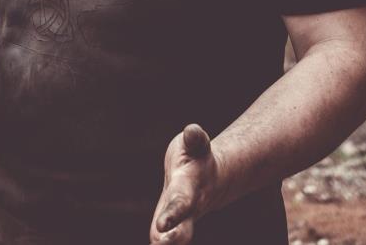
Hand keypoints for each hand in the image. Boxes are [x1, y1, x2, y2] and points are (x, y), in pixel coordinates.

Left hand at [149, 124, 218, 243]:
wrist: (211, 176)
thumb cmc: (197, 155)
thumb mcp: (196, 142)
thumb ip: (195, 138)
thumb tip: (192, 131)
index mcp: (190, 186)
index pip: (180, 201)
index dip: (172, 214)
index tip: (161, 225)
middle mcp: (189, 208)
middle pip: (183, 229)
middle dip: (174, 238)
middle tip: (158, 244)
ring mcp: (183, 219)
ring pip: (179, 237)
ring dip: (167, 244)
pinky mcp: (175, 224)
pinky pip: (167, 239)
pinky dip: (161, 243)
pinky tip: (153, 244)